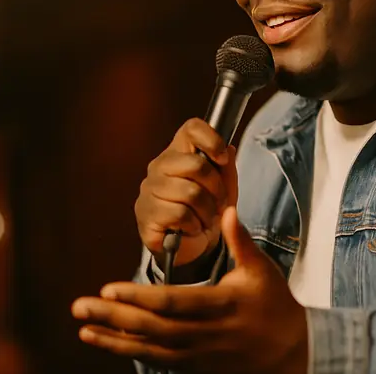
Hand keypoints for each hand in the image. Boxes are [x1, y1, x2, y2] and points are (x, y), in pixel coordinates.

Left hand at [72, 207, 308, 373]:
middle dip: (114, 319)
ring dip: (114, 341)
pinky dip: (131, 352)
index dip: (140, 298)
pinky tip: (107, 342)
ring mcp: (200, 355)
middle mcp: (207, 333)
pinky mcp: (196, 368)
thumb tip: (226, 209)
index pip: (174, 303)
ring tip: (84, 330)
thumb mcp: (261, 269)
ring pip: (151, 351)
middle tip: (79, 307)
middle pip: (154, 329)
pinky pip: (158, 362)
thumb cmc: (274, 303)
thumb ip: (240, 241)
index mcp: (222, 304)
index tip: (108, 289)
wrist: (291, 351)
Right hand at [136, 118, 237, 267]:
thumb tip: (228, 150)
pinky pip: (180, 214)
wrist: (190, 246)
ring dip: (207, 211)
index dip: (212, 140)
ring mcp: (149, 189)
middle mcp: (159, 166)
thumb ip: (227, 168)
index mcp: (178, 152)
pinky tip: (191, 228)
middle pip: (196, 164)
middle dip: (216, 188)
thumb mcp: (224, 188)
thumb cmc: (206, 210)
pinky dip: (194, 225)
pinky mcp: (146, 213)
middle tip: (219, 203)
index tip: (222, 158)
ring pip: (190, 193)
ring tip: (206, 218)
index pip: (191, 129)